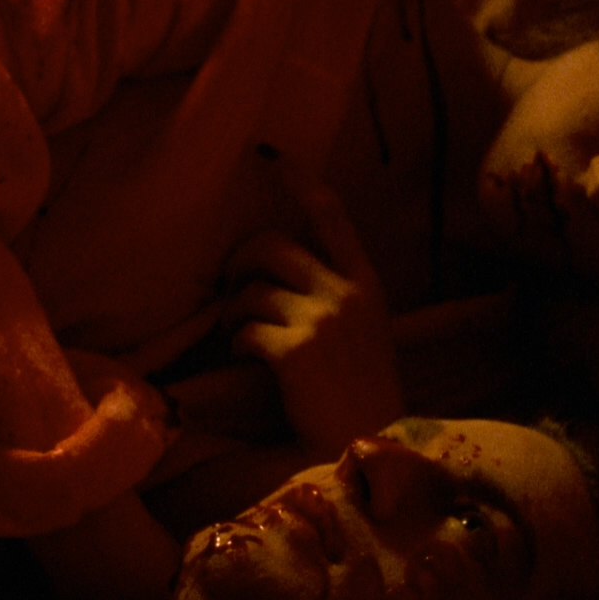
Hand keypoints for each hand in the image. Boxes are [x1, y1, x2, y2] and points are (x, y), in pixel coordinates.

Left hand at [222, 176, 403, 456]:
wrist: (369, 445)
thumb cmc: (362, 394)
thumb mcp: (364, 332)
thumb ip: (334, 296)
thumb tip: (278, 272)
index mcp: (366, 284)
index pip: (332, 216)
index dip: (301, 182)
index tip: (273, 155)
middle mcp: (345, 293)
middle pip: (271, 245)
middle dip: (239, 261)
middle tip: (229, 284)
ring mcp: (321, 320)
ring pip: (251, 290)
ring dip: (234, 312)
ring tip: (240, 334)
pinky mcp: (294, 351)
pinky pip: (244, 331)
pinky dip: (237, 344)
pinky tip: (247, 360)